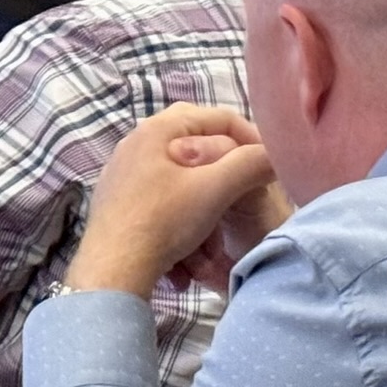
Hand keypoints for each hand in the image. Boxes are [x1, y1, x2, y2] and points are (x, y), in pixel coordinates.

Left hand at [66, 105, 277, 299]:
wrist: (112, 268)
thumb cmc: (164, 221)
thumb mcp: (216, 189)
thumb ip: (250, 164)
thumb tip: (274, 155)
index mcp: (155, 130)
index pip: (217, 117)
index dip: (251, 136)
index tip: (271, 163)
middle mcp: (134, 145)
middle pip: (198, 147)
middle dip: (226, 172)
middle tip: (248, 190)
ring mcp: (123, 174)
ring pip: (181, 178)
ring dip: (206, 205)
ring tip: (217, 233)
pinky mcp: (118, 202)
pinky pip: (162, 201)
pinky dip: (183, 220)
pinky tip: (190, 249)